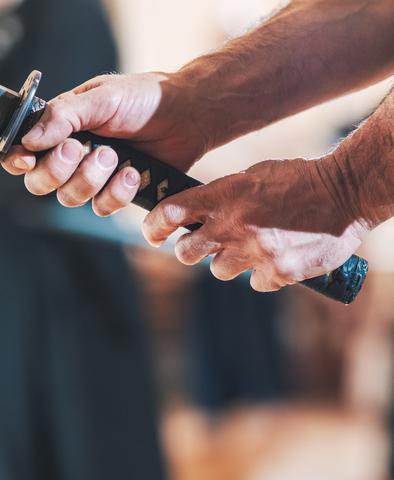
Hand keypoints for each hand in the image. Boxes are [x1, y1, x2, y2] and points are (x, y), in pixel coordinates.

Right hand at [1, 72, 210, 215]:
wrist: (186, 115)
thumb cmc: (142, 99)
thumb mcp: (101, 97)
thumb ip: (63, 116)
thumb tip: (29, 139)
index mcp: (58, 129)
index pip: (22, 152)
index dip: (18, 160)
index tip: (27, 157)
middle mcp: (70, 156)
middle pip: (39, 183)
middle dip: (57, 170)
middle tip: (78, 149)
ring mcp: (92, 177)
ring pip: (68, 198)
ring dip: (89, 179)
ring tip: (114, 155)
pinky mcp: (115, 194)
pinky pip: (101, 207)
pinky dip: (117, 192)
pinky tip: (133, 172)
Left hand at [142, 157, 369, 291]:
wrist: (346, 192)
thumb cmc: (296, 179)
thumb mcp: (251, 176)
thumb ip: (221, 196)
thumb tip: (193, 215)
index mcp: (224, 195)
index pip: (170, 212)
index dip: (154, 226)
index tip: (153, 233)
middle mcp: (233, 225)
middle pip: (185, 252)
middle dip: (189, 250)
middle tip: (201, 244)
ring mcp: (255, 251)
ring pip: (218, 270)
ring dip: (228, 261)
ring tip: (251, 245)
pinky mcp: (278, 272)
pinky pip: (254, 282)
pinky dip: (262, 273)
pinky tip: (277, 256)